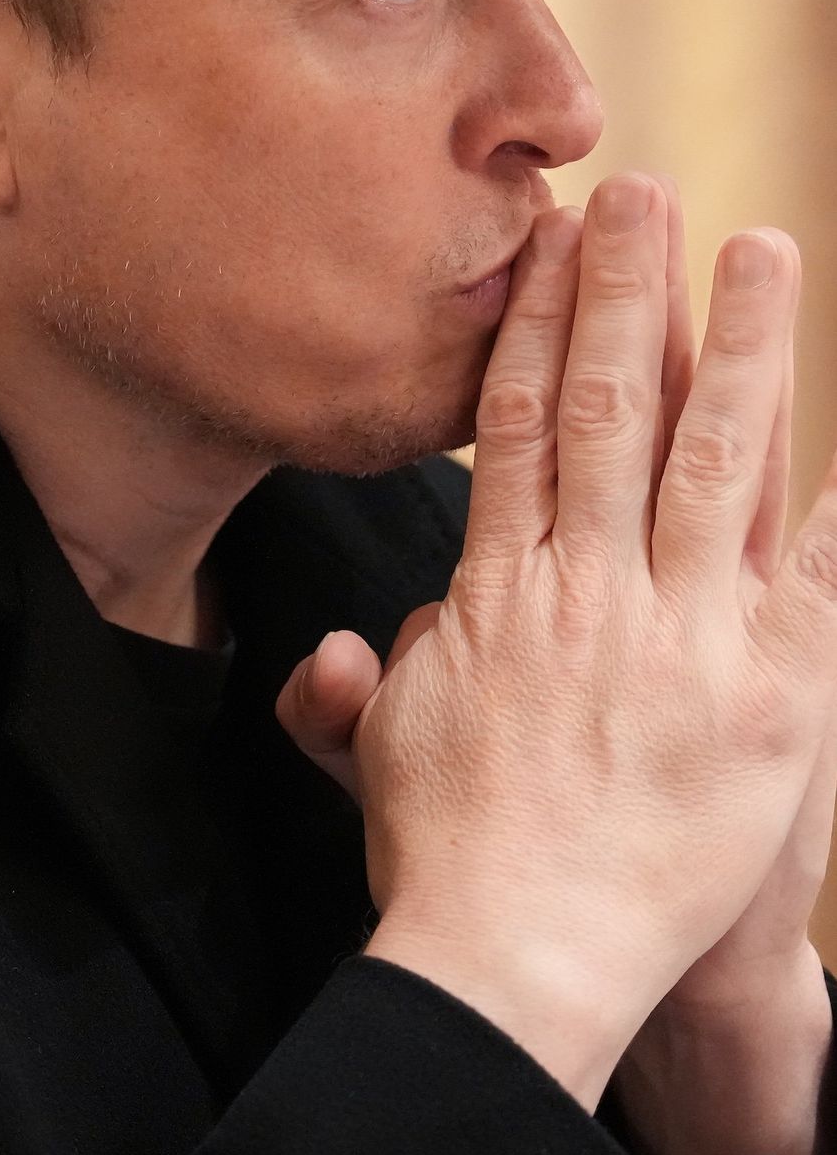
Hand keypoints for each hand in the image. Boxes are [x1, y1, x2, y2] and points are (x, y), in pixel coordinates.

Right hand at [277, 177, 836, 1108]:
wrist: (520, 962)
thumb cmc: (444, 859)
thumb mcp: (379, 747)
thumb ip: (367, 672)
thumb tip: (362, 633)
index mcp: (499, 591)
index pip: (522, 425)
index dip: (540, 326)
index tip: (552, 246)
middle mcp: (588, 589)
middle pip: (614, 409)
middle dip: (627, 290)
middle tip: (644, 192)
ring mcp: (680, 637)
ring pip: (718, 460)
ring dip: (742, 347)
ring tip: (761, 251)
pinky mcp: (768, 699)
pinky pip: (819, 578)